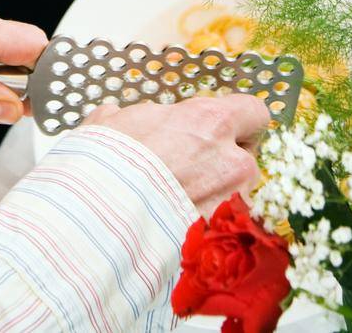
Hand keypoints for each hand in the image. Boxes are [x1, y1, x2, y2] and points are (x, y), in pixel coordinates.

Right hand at [85, 95, 269, 216]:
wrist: (96, 213)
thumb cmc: (104, 163)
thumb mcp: (113, 122)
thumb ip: (135, 117)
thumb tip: (123, 117)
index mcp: (211, 121)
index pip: (254, 112)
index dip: (238, 123)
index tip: (219, 131)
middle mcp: (232, 160)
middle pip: (246, 159)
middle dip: (223, 166)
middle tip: (189, 172)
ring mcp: (232, 203)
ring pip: (236, 197)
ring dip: (215, 198)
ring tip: (176, 205)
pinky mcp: (223, 238)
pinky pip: (223, 228)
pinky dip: (204, 226)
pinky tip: (175, 226)